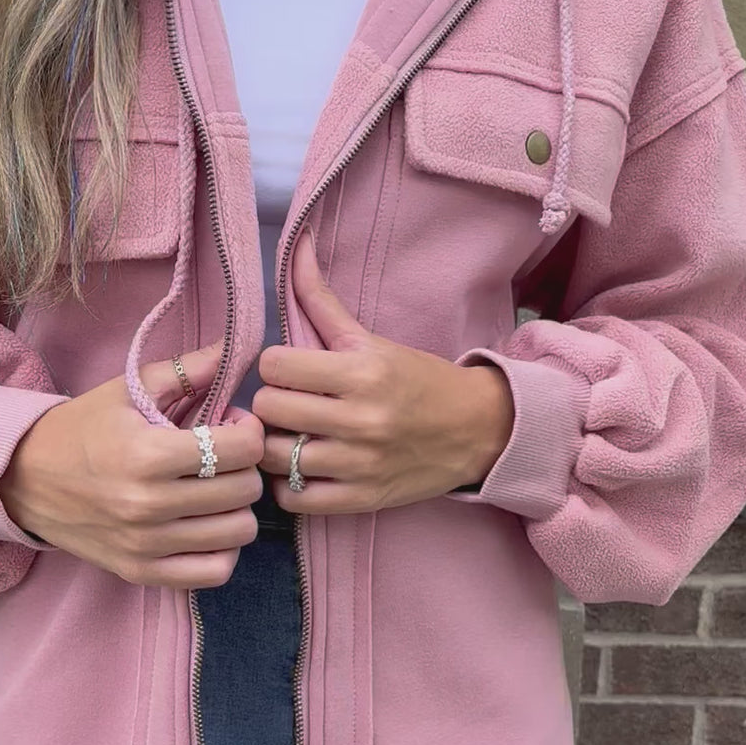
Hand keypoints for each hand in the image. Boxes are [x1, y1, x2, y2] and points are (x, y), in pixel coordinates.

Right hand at [0, 339, 264, 586]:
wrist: (23, 480)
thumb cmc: (81, 429)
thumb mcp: (127, 390)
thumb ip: (186, 371)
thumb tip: (234, 349)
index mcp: (147, 453)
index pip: (241, 448)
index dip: (248, 431)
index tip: (231, 424)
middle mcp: (148, 504)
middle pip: (245, 490)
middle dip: (244, 466)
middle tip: (223, 456)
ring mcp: (145, 544)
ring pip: (238, 532)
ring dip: (237, 508)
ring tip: (216, 491)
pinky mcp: (141, 572)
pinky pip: (215, 572)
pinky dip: (223, 549)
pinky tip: (207, 526)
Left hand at [254, 230, 514, 514]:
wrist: (476, 430)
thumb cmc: (417, 380)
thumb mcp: (372, 340)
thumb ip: (322, 301)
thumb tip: (296, 246)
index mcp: (362, 372)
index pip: (274, 365)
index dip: (276, 365)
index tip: (291, 371)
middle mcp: (360, 419)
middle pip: (268, 409)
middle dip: (272, 403)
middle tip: (289, 404)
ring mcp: (360, 464)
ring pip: (274, 456)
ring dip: (276, 445)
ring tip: (292, 437)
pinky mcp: (362, 499)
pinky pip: (294, 498)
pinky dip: (289, 485)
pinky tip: (301, 469)